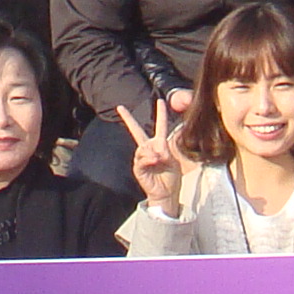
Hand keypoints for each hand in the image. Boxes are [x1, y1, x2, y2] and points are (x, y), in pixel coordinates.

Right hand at [129, 100, 186, 214]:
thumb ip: (165, 151)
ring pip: (142, 148)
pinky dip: (148, 159)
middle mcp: (148, 149)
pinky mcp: (138, 168)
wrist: (167, 193)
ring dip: (152, 153)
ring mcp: (142, 158)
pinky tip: (154, 161)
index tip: (160, 101)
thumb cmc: (172, 177)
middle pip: (136, 131)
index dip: (160, 113)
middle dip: (128, 118)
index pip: (160, 126)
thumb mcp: (173, 160)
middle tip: (120, 107)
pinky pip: (140, 159)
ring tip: (160, 160)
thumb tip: (154, 149)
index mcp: (160, 145)